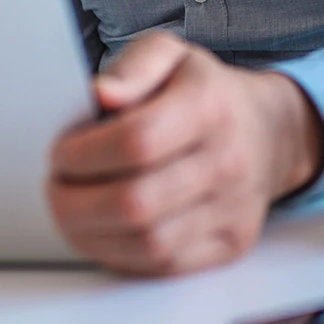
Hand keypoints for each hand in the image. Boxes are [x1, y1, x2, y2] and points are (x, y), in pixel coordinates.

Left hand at [47, 31, 323, 275]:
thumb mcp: (171, 56)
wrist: (267, 132)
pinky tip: (103, 231)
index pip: (136, 142)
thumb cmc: (205, 93)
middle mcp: (229, 161)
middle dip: (76, 202)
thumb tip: (100, 94)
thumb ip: (133, 68)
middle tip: (56, 188)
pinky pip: (163, 267)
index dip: (83, 155)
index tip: (61, 153)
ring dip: (91, 234)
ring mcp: (234, 209)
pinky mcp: (230, 245)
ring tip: (72, 211)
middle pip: (136, 203)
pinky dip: (120, 254)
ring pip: (146, 243)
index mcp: (210, 107)